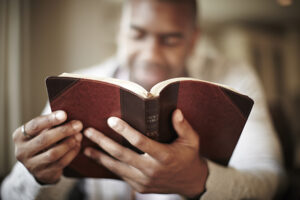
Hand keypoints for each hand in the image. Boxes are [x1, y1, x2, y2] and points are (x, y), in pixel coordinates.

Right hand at [12, 111, 82, 183]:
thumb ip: (51, 124)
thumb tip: (68, 115)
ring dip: (69, 143)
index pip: (34, 126)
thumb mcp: (41, 131)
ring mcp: (31, 165)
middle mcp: (22, 151)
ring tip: (79, 135)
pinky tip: (77, 144)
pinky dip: (72, 152)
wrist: (39, 165)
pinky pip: (61, 162)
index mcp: (19, 136)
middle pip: (44, 139)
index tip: (64, 114)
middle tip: (78, 125)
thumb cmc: (42, 141)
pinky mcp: (43, 174)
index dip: (50, 119)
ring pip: (53, 153)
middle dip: (64, 131)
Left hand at [84, 109, 207, 196]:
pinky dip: (109, 167)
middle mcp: (152, 170)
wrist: (190, 182)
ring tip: (85, 148)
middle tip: (88, 132)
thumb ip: (183, 126)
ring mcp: (144, 181)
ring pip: (117, 168)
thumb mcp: (192, 140)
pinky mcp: (140, 187)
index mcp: (164, 156)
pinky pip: (121, 175)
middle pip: (122, 155)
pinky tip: (99, 158)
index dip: (125, 131)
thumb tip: (175, 111)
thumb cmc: (189, 157)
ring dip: (100, 157)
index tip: (111, 120)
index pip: (141, 142)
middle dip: (103, 143)